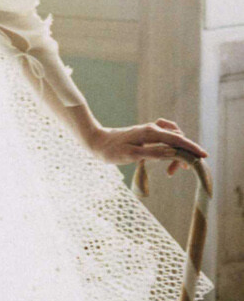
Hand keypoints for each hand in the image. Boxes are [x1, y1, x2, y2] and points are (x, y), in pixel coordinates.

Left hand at [87, 118, 205, 173]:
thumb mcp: (130, 155)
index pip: (177, 139)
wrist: (96, 141)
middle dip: (182, 154)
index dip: (191, 148)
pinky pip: (166, 136)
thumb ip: (152, 153)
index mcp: (150, 133)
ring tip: (171, 169)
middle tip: (175, 172)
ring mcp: (150, 130)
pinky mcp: (147, 134)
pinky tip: (169, 153)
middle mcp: (153, 129)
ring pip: (173, 138)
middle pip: (177, 139)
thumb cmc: (111, 150)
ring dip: (176, 152)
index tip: (203, 156)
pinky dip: (171, 145)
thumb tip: (172, 153)